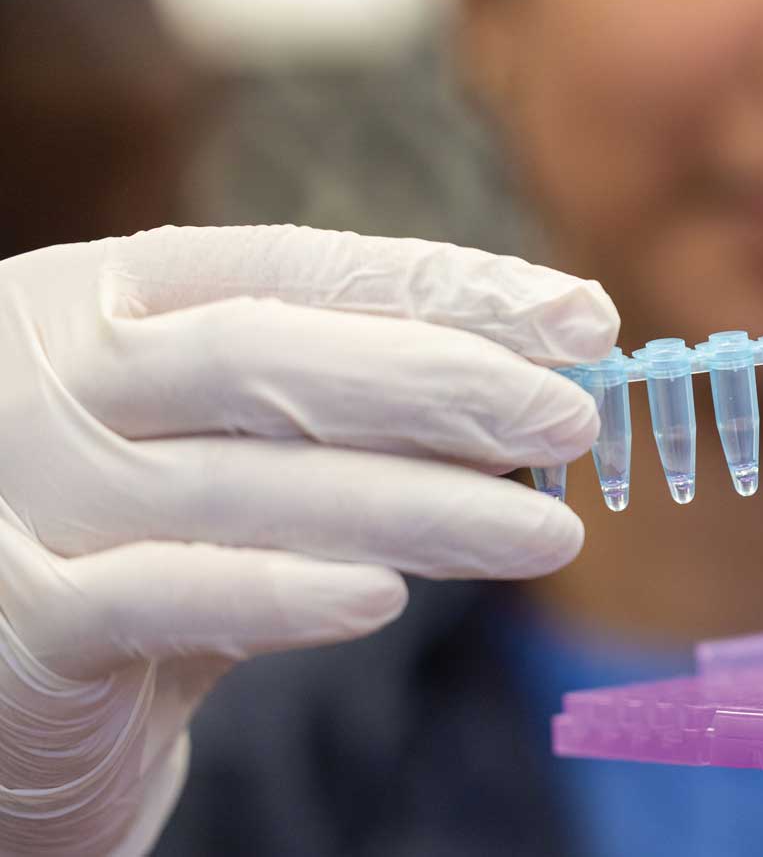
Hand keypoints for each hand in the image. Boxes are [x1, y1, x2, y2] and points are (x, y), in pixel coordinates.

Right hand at [0, 226, 616, 855]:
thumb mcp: (221, 437)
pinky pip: (156, 596)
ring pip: (241, 484)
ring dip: (415, 507)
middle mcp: (57, 374)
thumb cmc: (131, 527)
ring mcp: (24, 490)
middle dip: (441, 385)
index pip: (302, 267)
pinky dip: (277, 593)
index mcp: (110, 297)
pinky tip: (386, 598)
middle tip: (572, 420)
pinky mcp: (18, 619)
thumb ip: (337, 410)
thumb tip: (529, 394)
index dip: (450, 288)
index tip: (583, 320)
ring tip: (545, 534)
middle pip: (266, 358)